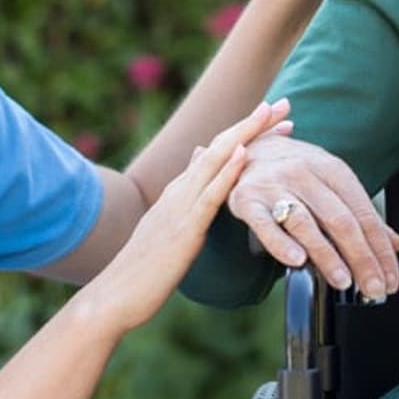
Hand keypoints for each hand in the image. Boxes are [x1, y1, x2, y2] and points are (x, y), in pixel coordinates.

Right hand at [93, 99, 290, 332]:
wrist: (116, 294)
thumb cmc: (146, 268)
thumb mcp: (169, 225)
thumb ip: (186, 194)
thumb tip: (199, 159)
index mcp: (180, 190)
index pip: (217, 151)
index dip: (247, 131)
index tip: (274, 117)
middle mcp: (180, 189)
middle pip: (220, 146)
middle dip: (253, 123)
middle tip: (283, 103)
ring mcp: (180, 206)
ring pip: (216, 160)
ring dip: (245, 134)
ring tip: (268, 113)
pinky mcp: (184, 229)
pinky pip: (209, 196)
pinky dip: (227, 172)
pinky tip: (244, 155)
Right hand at [228, 133, 398, 300]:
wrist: (248, 147)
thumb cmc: (295, 171)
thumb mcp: (331, 182)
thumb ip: (360, 213)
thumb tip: (394, 244)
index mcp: (332, 169)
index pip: (363, 214)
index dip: (380, 250)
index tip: (390, 279)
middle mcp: (304, 173)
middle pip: (340, 220)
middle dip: (361, 258)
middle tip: (373, 288)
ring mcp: (275, 185)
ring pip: (306, 223)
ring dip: (327, 255)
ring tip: (344, 281)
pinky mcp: (247, 199)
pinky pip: (265, 225)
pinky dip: (282, 244)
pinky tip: (297, 262)